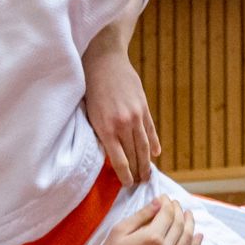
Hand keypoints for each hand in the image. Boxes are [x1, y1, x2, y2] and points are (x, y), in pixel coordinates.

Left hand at [83, 49, 159, 185]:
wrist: (104, 60)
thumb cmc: (89, 87)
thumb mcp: (89, 113)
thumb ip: (100, 133)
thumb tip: (109, 153)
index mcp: (106, 128)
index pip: (119, 161)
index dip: (125, 176)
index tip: (127, 185)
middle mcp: (123, 125)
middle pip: (134, 156)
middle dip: (138, 172)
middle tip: (140, 184)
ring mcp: (136, 116)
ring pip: (144, 146)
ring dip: (146, 163)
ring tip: (148, 175)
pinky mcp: (143, 107)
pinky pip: (150, 130)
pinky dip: (153, 143)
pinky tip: (155, 154)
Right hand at [86, 199, 199, 244]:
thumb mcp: (121, 229)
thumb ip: (142, 215)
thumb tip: (158, 202)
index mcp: (152, 237)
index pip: (167, 214)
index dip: (167, 203)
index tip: (164, 197)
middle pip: (179, 225)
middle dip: (178, 211)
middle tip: (175, 203)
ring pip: (186, 240)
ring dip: (190, 224)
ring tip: (189, 214)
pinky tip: (198, 236)